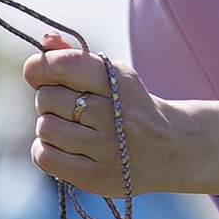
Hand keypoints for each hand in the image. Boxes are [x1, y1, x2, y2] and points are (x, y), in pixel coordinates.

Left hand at [23, 38, 218, 202]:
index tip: (37, 72)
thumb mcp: (114, 74)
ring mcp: (105, 150)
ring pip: (45, 128)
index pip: (58, 67)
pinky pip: (45, 159)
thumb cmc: (139, 107)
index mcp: (117, 82)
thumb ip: (74, 56)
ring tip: (76, 129)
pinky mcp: (96, 179)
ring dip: (51, 126)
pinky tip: (68, 149)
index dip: (40, 68)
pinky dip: (48, 152)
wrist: (180, 152)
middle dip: (51, 98)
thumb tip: (40, 39)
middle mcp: (113, 116)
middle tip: (71, 105)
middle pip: (47, 99)